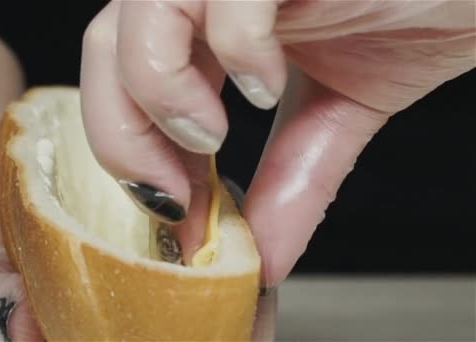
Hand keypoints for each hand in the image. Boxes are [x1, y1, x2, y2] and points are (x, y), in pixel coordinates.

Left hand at [79, 0, 474, 294]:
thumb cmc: (417, 9)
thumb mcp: (336, 109)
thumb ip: (291, 178)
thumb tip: (264, 256)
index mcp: (212, 15)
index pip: (123, 76)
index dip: (130, 148)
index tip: (169, 207)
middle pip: (105, 49)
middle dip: (124, 136)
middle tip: (174, 192)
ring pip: (137, 20)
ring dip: (162, 99)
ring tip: (213, 136)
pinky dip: (235, 53)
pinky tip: (267, 83)